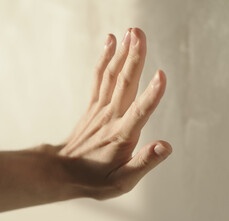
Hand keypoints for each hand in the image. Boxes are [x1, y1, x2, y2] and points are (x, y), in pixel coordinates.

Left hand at [57, 28, 171, 199]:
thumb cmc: (95, 178)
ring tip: (131, 32)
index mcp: (122, 136)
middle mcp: (111, 118)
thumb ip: (145, 162)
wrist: (62, 172)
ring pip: (112, 76)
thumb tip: (166, 146)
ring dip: (122, 53)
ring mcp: (100, 109)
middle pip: (125, 84)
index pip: (139, 113)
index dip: (152, 95)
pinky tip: (112, 42)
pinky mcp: (94, 105)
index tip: (161, 75)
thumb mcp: (122, 181)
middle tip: (140, 34)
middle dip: (134, 58)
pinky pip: (99, 78)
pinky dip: (105, 59)